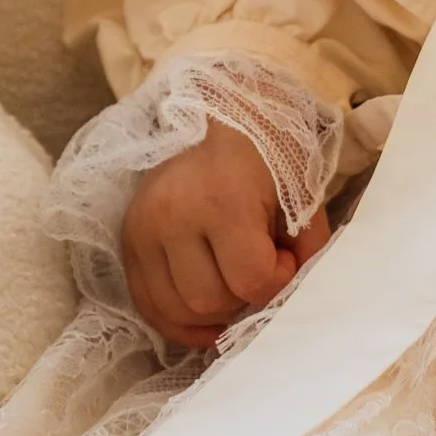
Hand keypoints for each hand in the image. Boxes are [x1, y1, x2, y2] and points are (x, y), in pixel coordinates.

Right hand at [121, 124, 326, 354]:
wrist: (222, 115)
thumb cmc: (269, 155)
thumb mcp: (304, 196)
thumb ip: (307, 252)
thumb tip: (291, 300)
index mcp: (222, 201)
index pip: (250, 280)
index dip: (276, 279)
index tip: (283, 255)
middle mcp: (172, 216)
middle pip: (209, 301)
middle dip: (243, 297)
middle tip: (257, 264)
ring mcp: (142, 229)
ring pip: (176, 310)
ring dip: (212, 310)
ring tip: (231, 278)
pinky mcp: (128, 240)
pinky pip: (146, 304)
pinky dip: (177, 321)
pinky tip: (204, 317)